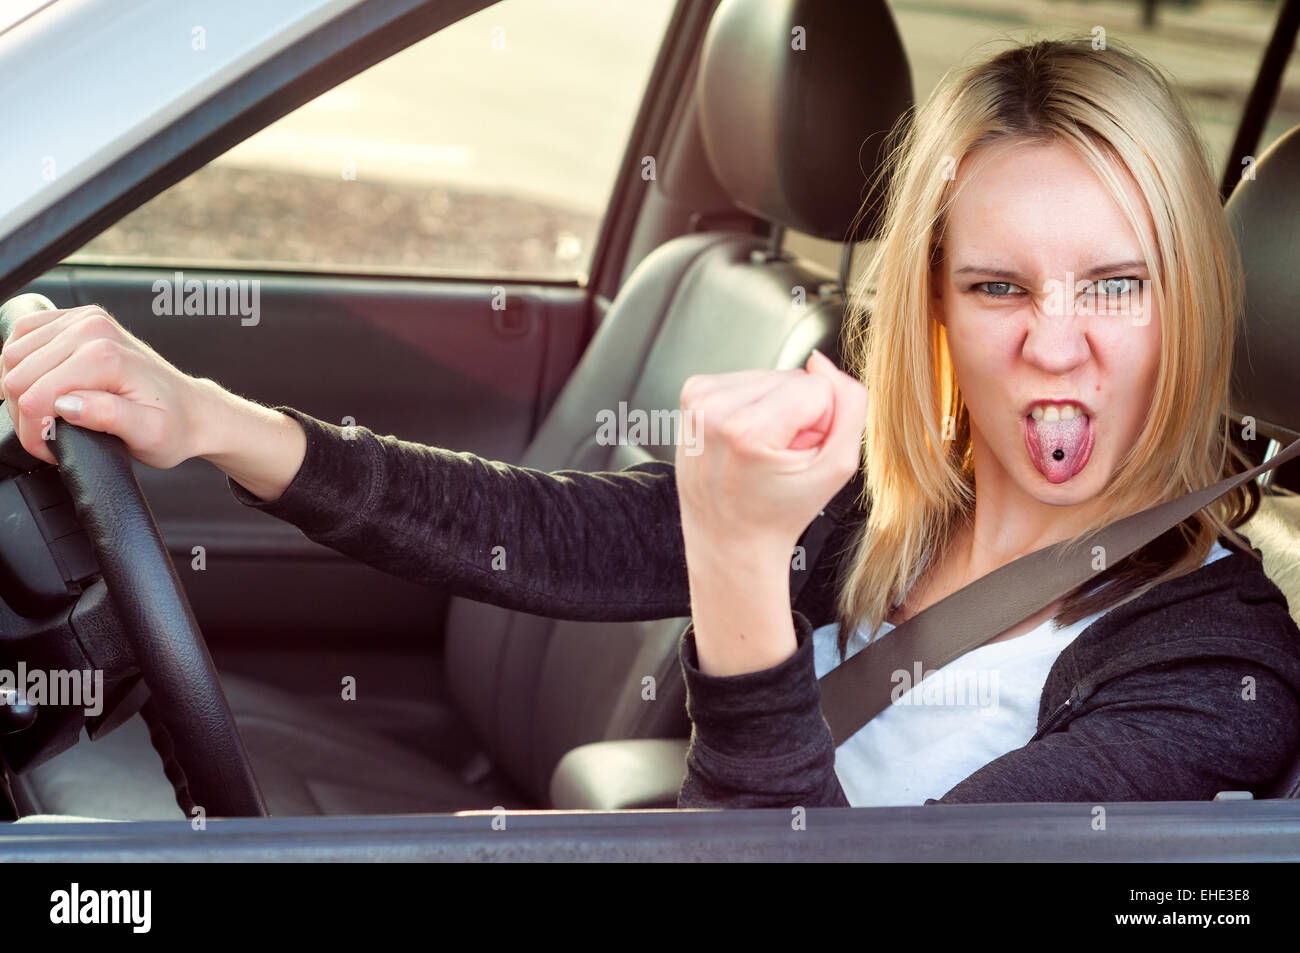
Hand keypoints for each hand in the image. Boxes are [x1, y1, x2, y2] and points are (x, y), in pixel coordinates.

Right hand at [0, 304, 212, 468]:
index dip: (35, 432)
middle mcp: (91, 329)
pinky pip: (23, 336)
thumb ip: (109, 417)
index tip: (52, 448)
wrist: (192, 409)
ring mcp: (83, 320)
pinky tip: (41, 387)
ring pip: (12, 356)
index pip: (34, 395)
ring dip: (20, 391)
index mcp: (105, 355)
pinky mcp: (76, 320)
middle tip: (51, 437)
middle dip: (26, 415)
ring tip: (49, 416)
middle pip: (16, 375)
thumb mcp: (150, 434)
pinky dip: (21, 365)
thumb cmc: (174, 426)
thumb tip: (67, 405)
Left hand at [674, 350, 867, 675]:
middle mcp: (714, 410)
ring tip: (758, 451)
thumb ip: (850, 407)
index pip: (818, 388)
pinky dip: (753, 406)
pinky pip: (747, 379)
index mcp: (747, 429)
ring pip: (771, 376)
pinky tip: (742, 441)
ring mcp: (698, 400)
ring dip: (773, 410)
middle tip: (777, 457)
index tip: (797, 456)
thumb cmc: (780, 511)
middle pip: (793, 378)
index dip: (819, 423)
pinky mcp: (692, 393)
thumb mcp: (837, 468)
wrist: (728, 539)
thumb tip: (821, 360)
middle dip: (796, 415)